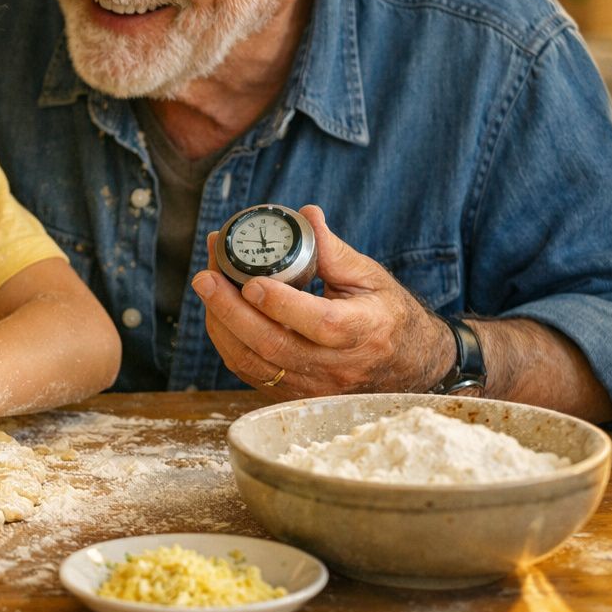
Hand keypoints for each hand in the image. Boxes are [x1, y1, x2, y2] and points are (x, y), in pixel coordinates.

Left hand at [191, 205, 451, 398]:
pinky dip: (228, 343)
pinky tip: (218, 313)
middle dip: (231, 310)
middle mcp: (339, 367)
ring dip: (222, 325)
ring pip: (256, 363)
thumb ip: (335, 251)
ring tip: (207, 287)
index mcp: (366, 332)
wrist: (405, 364)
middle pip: (275, 346)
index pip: (321, 325)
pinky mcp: (295, 396)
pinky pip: (252, 373)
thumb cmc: (386, 314)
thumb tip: (305, 214)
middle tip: (206, 278)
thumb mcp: (371, 277)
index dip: (283, 305)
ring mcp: (315, 388)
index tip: (251, 281)